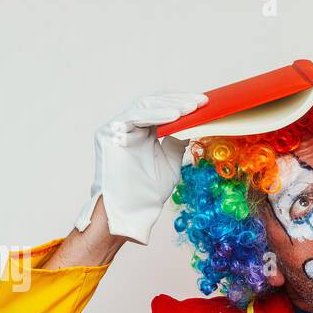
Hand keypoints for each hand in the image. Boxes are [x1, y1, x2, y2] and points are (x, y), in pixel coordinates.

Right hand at [74, 92, 206, 244]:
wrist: (130, 211)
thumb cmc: (147, 193)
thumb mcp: (170, 164)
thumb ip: (177, 143)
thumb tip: (192, 126)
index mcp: (142, 132)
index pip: (162, 108)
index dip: (182, 103)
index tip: (205, 103)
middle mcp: (128, 126)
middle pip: (154, 102)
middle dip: (179, 100)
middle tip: (201, 101)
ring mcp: (116, 128)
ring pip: (144, 106)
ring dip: (169, 105)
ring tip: (190, 108)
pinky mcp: (108, 132)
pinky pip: (134, 117)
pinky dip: (155, 115)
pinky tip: (174, 116)